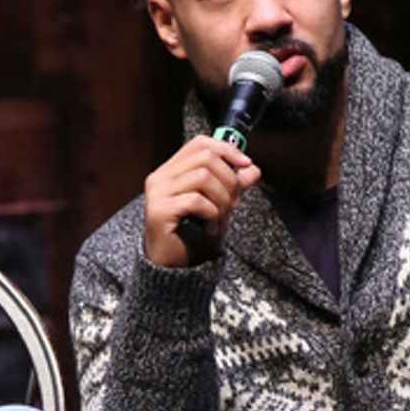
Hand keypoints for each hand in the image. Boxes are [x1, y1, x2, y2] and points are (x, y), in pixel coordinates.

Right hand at [143, 134, 261, 266]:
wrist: (172, 266)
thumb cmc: (191, 236)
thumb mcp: (218, 205)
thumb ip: (232, 185)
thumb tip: (252, 169)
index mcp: (171, 171)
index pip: (200, 144)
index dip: (226, 150)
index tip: (245, 165)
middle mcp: (161, 177)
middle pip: (205, 158)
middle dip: (229, 180)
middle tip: (234, 204)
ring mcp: (157, 193)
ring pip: (202, 177)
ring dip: (221, 200)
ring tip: (222, 219)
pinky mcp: (158, 210)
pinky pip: (196, 201)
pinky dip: (212, 215)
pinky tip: (211, 229)